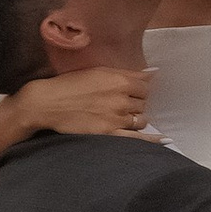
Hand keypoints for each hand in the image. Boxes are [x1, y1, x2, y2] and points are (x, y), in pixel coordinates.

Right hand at [32, 64, 153, 140]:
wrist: (47, 103)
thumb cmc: (70, 84)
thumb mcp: (98, 71)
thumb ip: (127, 73)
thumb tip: (151, 74)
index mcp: (120, 82)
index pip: (145, 87)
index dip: (139, 91)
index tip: (133, 94)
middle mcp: (121, 100)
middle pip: (143, 104)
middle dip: (136, 104)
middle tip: (123, 105)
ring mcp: (116, 119)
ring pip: (140, 120)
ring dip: (136, 119)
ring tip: (123, 118)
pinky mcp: (109, 134)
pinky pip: (137, 139)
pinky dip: (152, 139)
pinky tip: (163, 140)